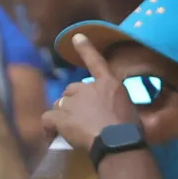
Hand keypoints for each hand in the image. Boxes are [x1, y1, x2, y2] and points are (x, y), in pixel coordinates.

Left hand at [41, 34, 139, 154]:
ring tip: (70, 129)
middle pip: (72, 90)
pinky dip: (48, 128)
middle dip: (74, 101)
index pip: (96, 61)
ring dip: (63, 114)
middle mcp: (88, 88)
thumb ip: (116, 103)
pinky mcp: (61, 118)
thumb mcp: (129, 108)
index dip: (85, 49)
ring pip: (60, 104)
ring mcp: (73, 102)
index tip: (76, 37)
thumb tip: (114, 112)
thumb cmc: (130, 128)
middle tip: (81, 118)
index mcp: (109, 83)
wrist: (118, 141)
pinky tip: (52, 136)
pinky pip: (47, 119)